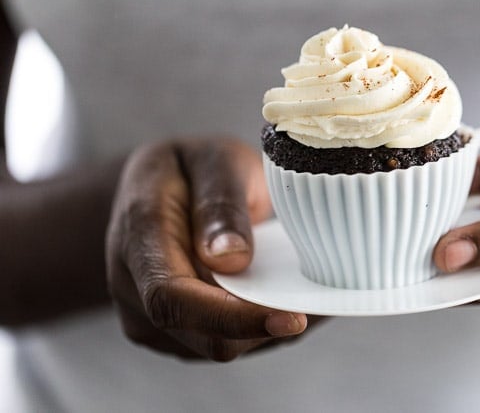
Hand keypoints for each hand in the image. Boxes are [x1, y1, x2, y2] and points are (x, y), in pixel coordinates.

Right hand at [106, 138, 307, 360]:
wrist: (156, 189)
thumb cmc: (190, 168)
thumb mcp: (213, 160)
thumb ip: (221, 202)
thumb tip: (233, 259)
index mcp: (138, 236)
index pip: (174, 298)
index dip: (233, 317)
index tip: (292, 318)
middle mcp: (132, 289)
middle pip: (202, 336)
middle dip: (266, 327)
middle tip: (321, 301)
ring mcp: (148, 319)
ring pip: (219, 346)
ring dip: (266, 328)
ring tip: (304, 289)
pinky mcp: (173, 334)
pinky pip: (224, 343)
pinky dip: (260, 327)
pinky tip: (285, 296)